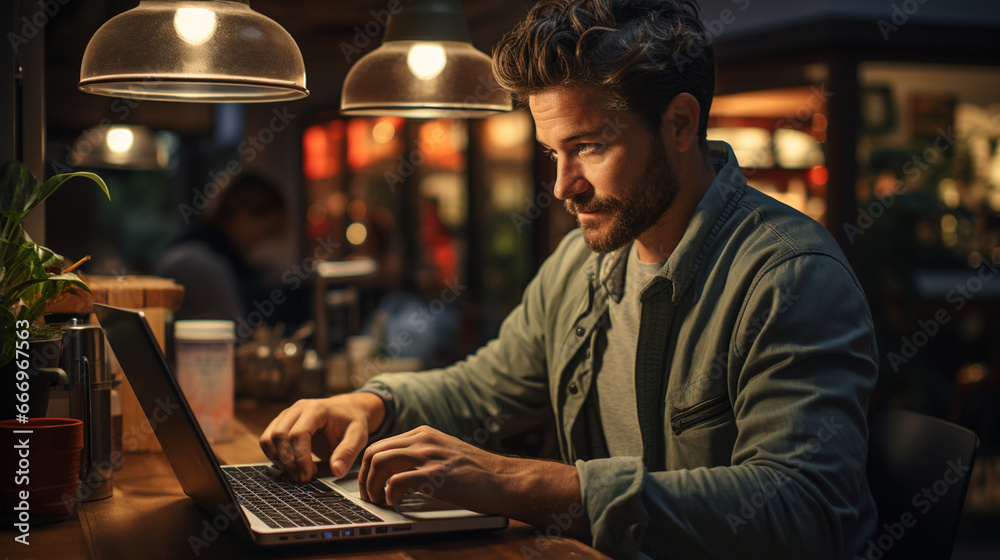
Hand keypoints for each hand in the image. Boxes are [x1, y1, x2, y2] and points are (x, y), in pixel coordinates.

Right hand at [259, 392, 384, 481]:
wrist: (347, 410)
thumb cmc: (352, 422)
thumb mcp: (358, 436)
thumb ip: (348, 453)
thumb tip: (337, 471)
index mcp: (316, 409)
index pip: (298, 434)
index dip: (300, 458)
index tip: (309, 476)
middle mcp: (297, 409)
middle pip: (278, 435)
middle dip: (288, 462)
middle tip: (302, 478)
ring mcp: (286, 415)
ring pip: (268, 438)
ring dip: (278, 460)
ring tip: (297, 472)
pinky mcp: (281, 423)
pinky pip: (267, 440)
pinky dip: (275, 456)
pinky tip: (292, 466)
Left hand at [358, 425, 504, 510]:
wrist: (503, 479)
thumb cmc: (477, 472)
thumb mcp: (445, 452)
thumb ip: (422, 454)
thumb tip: (396, 471)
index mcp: (423, 433)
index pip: (381, 445)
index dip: (368, 467)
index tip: (369, 484)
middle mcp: (423, 439)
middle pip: (374, 452)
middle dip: (364, 477)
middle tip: (368, 495)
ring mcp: (429, 455)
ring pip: (380, 463)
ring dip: (372, 485)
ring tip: (378, 500)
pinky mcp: (435, 474)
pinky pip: (396, 481)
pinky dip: (389, 494)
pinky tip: (394, 502)